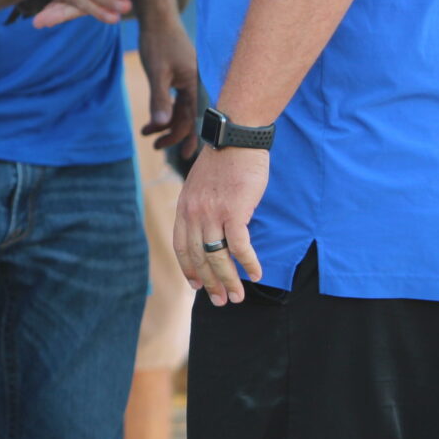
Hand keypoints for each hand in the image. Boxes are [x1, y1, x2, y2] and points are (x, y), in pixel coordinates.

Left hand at [137, 10, 199, 151]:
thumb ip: (159, 99)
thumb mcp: (156, 73)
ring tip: (145, 132)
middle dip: (172, 133)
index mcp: (194, 84)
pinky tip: (155, 116)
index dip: (188, 139)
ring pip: (181, 108)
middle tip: (154, 145)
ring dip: (165, 122)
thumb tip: (161, 125)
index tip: (185, 157)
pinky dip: (166, 109)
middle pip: (187, 116)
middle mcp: (196, 83)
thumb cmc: (158, 43)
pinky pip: (179, 98)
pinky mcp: (183, 74)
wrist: (159, 18)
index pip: (192, 119)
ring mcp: (190, 79)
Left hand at [173, 144, 266, 305]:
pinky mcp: (234, 211)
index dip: (188, 269)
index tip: (196, 286)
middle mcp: (194, 214)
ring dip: (229, 280)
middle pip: (199, 258)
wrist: (236, 138)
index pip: (181, 247)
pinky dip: (248, 263)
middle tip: (221, 301)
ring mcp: (212, 213)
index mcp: (184, 208)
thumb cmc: (224, 161)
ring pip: (218, 257)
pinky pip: (239, 246)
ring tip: (238, 297)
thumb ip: (201, 207)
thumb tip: (211, 228)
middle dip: (210, 284)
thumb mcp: (201, 185)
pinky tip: (256, 274)